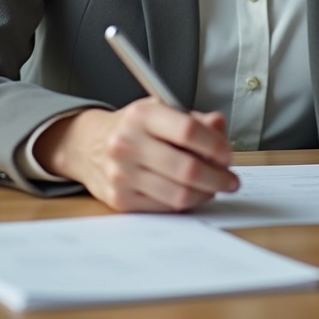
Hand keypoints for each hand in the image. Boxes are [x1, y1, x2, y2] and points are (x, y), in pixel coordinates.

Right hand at [35, 100, 238, 211]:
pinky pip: (165, 207)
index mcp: (142, 115)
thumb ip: (195, 120)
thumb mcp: (161, 111)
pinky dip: (185, 203)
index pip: (188, 130)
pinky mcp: (120, 199)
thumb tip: (220, 129)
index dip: (215, 145)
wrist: (87, 146)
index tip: (227, 155)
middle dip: (217, 177)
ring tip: (214, 188)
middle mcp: (128, 144)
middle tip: (230, 180)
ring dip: (206, 194)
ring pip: (179, 193)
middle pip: (187, 168)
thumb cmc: (134, 128)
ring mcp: (122, 174)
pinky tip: (191, 194)